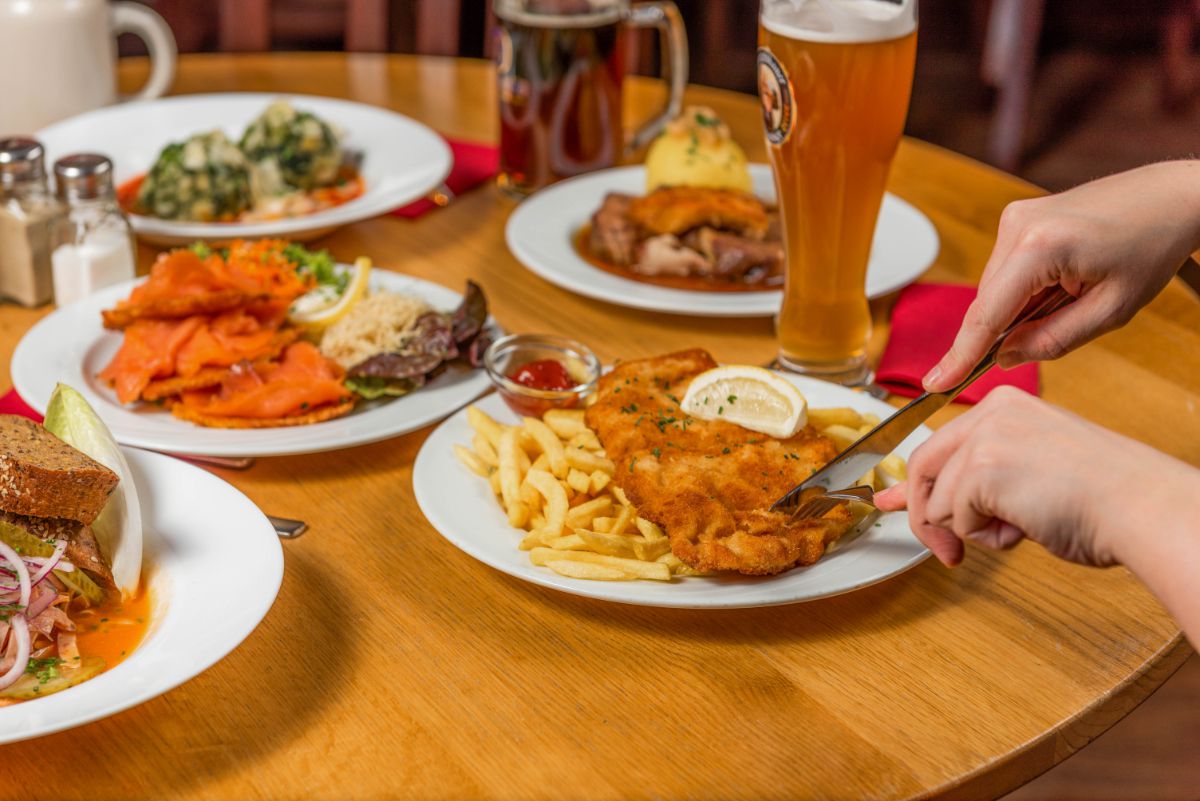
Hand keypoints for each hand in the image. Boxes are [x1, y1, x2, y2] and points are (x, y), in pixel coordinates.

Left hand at [874, 387, 1194, 568]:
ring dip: (974, 531)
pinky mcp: (981, 470)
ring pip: (938, 503)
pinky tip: (1025, 527)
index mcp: (1004, 405)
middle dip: (926, 518)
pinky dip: (986, 538)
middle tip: (948, 553)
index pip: (938, 444)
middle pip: (922, 469)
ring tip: (1023, 525)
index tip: (888, 501)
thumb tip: (916, 502)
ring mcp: (983, 439)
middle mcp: (989, 413)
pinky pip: (954, 520)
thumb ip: (976, 479)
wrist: (1139, 507)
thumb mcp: (1028, 472)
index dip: (911, 483)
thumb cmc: (1100, 499)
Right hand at [924, 161, 1199, 391]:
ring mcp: (1015, 217)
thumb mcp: (1110, 311)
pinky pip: (1006, 271)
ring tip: (1077, 294)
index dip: (960, 355)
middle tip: (1063, 323)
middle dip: (1009, 329)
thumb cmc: (1151, 246)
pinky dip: (1026, 289)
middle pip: (988, 304)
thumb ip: (1052, 340)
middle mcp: (1017, 226)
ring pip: (997, 289)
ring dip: (1022, 307)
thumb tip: (1005, 357)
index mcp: (1041, 248)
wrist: (1171, 197)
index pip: (986, 316)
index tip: (935, 383)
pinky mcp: (1019, 217)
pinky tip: (1065, 281)